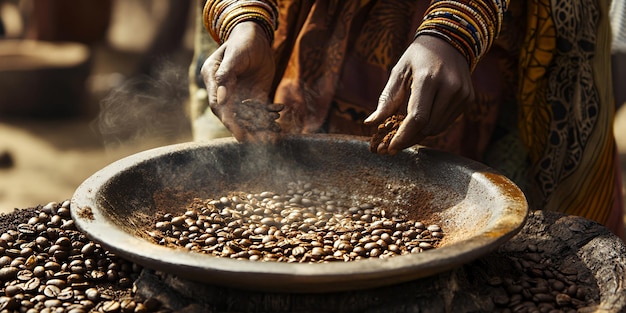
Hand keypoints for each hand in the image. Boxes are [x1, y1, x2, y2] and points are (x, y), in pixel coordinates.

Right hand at [201, 22, 277, 141]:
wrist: (257, 35)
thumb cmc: (243, 40)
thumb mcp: (235, 55)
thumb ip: (227, 75)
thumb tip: (220, 100)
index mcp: (213, 79)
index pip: (218, 104)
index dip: (228, 120)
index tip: (238, 133)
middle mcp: (224, 89)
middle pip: (232, 113)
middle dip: (245, 128)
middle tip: (256, 142)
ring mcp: (239, 92)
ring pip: (247, 113)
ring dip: (258, 125)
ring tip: (269, 136)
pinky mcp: (253, 94)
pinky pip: (259, 108)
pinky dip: (268, 115)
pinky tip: (277, 121)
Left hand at [364, 35, 474, 154]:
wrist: (449, 41)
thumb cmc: (418, 57)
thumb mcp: (398, 72)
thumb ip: (387, 99)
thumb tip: (370, 123)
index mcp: (429, 78)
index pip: (417, 118)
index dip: (403, 136)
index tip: (390, 148)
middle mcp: (449, 87)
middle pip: (428, 127)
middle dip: (409, 138)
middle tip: (392, 144)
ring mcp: (462, 94)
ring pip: (438, 127)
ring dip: (420, 134)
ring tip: (405, 132)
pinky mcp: (468, 98)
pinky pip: (447, 122)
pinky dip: (432, 126)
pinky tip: (422, 121)